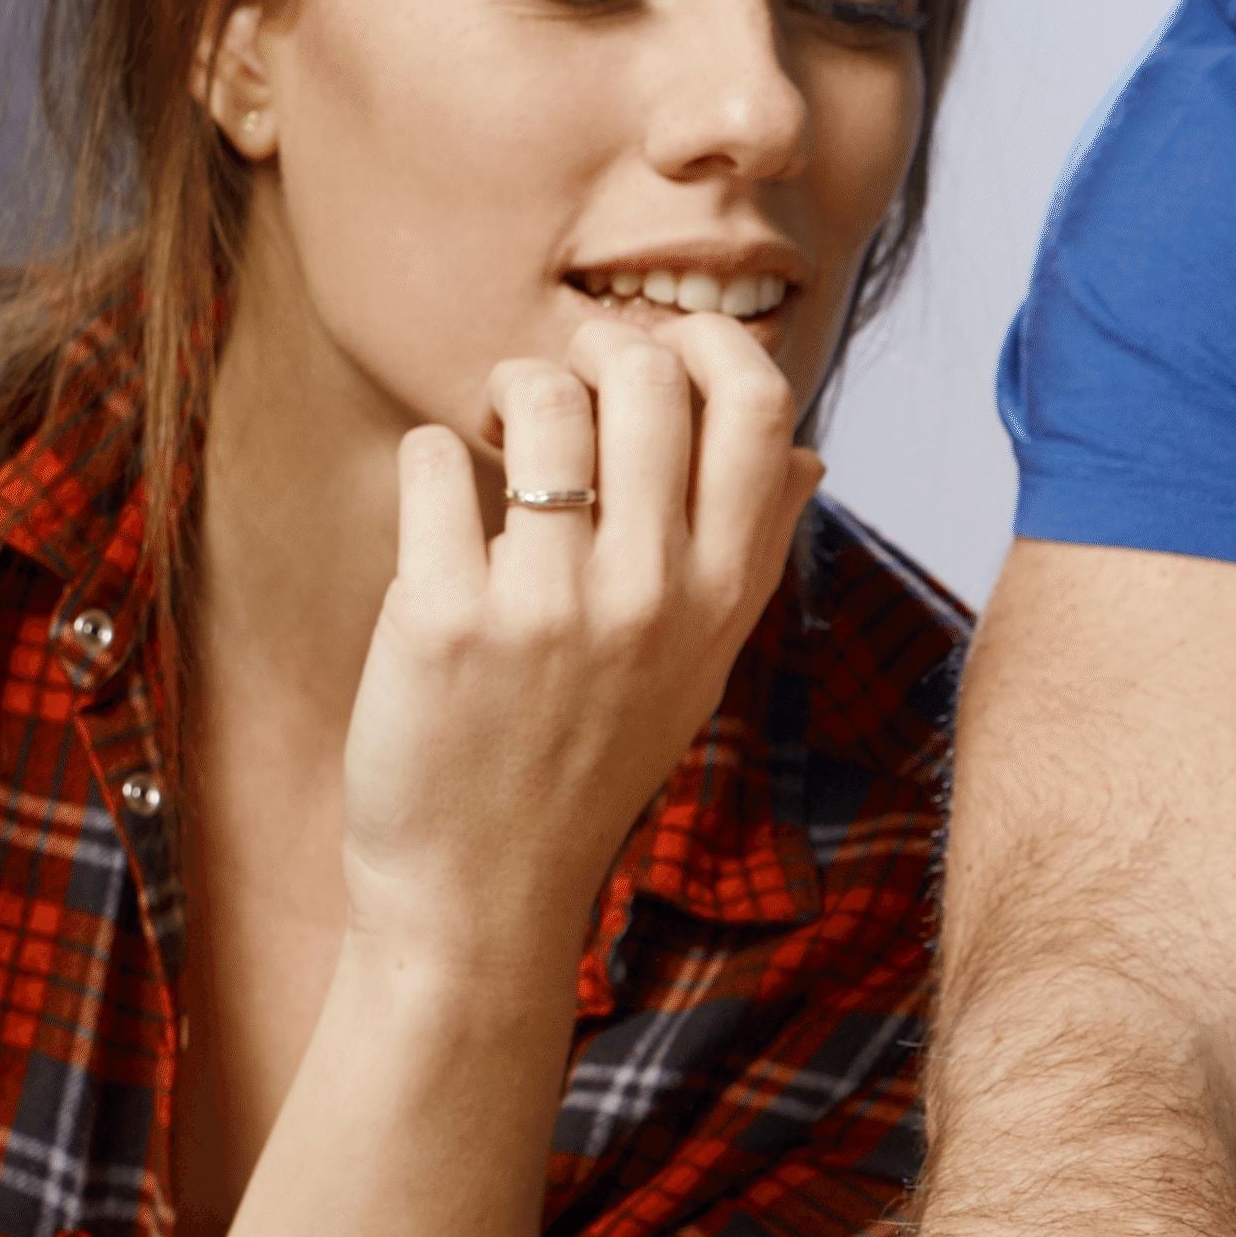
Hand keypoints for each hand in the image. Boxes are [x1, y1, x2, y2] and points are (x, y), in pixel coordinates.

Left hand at [337, 307, 824, 1001]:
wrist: (481, 895)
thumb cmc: (583, 766)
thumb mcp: (696, 669)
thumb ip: (746, 556)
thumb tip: (805, 452)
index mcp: (721, 597)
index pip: (758, 406)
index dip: (704, 342)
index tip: (654, 356)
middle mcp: (651, 595)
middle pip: (648, 374)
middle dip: (590, 352)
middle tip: (552, 397)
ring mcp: (550, 606)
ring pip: (538, 396)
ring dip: (504, 391)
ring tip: (489, 439)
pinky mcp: (444, 618)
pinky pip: (433, 458)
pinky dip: (430, 461)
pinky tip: (438, 516)